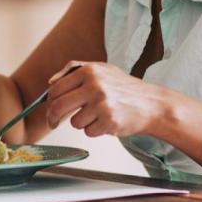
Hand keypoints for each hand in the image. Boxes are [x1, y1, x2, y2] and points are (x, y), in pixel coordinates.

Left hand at [45, 61, 168, 137]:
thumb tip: (50, 81)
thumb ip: (74, 70)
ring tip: (98, 115)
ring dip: (82, 123)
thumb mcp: (102, 69)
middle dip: (53, 118)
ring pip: (74, 122)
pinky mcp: (109, 121)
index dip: (49, 102)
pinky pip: (88, 132)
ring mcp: (102, 104)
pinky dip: (95, 130)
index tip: (50, 109)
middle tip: (53, 123)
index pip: (56, 89)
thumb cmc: (125, 88)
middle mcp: (94, 86)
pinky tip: (107, 121)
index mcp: (89, 71)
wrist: (152, 104)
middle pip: (58, 107)